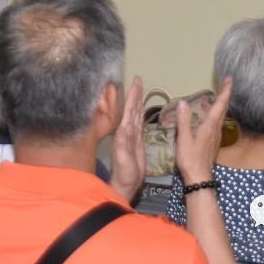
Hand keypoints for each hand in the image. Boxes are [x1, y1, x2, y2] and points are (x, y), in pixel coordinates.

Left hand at [109, 76, 145, 201]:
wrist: (127, 184)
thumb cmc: (124, 173)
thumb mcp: (123, 159)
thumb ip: (122, 144)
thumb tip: (123, 127)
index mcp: (124, 132)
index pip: (129, 110)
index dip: (132, 96)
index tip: (135, 82)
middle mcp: (127, 131)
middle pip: (132, 108)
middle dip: (135, 94)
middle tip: (138, 80)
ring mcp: (132, 135)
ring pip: (136, 114)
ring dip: (138, 101)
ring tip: (140, 89)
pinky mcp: (137, 141)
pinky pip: (140, 123)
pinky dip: (141, 113)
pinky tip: (142, 108)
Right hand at [175, 77, 230, 184]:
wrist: (199, 178)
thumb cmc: (190, 158)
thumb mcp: (184, 139)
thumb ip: (183, 120)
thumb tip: (183, 102)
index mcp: (210, 126)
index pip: (220, 105)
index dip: (225, 92)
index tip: (230, 79)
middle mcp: (216, 129)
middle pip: (223, 109)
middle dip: (226, 94)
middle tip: (227, 82)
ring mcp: (216, 136)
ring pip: (221, 116)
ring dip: (222, 104)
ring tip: (219, 95)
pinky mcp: (213, 141)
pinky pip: (217, 122)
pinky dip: (216, 113)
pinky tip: (210, 114)